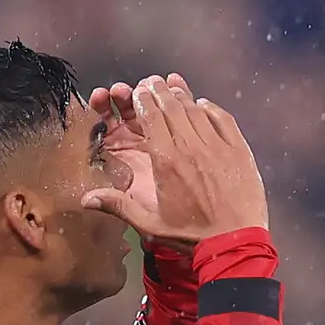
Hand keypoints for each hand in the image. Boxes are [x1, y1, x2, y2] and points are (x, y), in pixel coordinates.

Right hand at [79, 75, 269, 240]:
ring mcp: (217, 147)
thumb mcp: (150, 223)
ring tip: (173, 85)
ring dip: (182, 95)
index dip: (144, 101)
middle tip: (152, 82)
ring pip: (196, 110)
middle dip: (159, 91)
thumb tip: (86, 199)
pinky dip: (212, 108)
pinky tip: (203, 104)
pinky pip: (224, 119)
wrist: (234, 243)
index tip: (139, 92)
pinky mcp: (239, 151)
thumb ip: (118, 206)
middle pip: (172, 108)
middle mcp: (191, 148)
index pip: (151, 119)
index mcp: (166, 162)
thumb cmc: (191, 235)